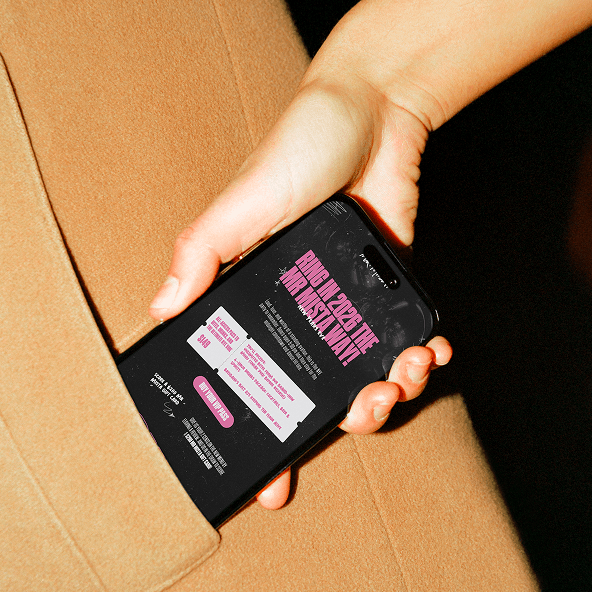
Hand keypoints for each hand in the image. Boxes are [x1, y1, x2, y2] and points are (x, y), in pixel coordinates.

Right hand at [148, 0, 457, 509]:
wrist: (373, 115)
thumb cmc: (300, 149)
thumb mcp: (242, 200)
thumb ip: (202, 251)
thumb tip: (163, 308)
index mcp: (260, 300)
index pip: (256, 379)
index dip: (261, 432)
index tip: (273, 476)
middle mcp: (304, 313)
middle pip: (318, 392)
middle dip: (340, 420)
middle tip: (358, 411)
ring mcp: (347, 306)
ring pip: (366, 375)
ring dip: (389, 392)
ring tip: (399, 377)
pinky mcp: (387, 292)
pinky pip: (406, 339)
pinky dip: (422, 356)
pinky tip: (428, 353)